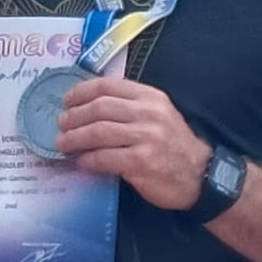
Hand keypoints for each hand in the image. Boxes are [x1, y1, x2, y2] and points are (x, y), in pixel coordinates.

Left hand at [55, 76, 210, 210]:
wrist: (201, 175)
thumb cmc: (174, 145)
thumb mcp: (159, 114)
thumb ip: (130, 106)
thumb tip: (88, 106)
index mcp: (150, 97)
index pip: (108, 86)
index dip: (81, 92)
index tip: (66, 100)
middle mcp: (148, 113)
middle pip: (99, 108)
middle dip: (74, 116)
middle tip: (61, 124)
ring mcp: (145, 138)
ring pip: (98, 132)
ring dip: (74, 138)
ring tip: (63, 143)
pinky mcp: (141, 162)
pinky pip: (104, 158)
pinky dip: (88, 159)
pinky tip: (81, 161)